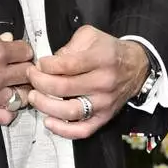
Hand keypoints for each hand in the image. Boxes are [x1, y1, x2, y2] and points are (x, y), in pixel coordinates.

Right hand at [0, 19, 32, 124]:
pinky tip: (2, 102)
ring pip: (21, 97)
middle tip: (18, 68)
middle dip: (24, 69)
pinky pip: (6, 116)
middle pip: (28, 74)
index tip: (20, 53)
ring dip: (18, 90)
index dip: (23, 51)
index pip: (26, 52)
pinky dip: (8, 110)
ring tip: (11, 85)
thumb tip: (4, 39)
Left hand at [26, 27, 148, 138]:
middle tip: (31, 77)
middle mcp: (104, 82)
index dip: (46, 65)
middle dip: (40, 83)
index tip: (39, 64)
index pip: (67, 65)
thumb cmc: (109, 51)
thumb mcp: (91, 36)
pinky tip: (49, 121)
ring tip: (34, 97)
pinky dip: (63, 130)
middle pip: (64, 88)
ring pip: (70, 111)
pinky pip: (83, 130)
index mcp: (102, 59)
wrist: (135, 67)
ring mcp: (104, 103)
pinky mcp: (104, 117)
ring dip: (46, 106)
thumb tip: (50, 63)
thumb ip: (69, 46)